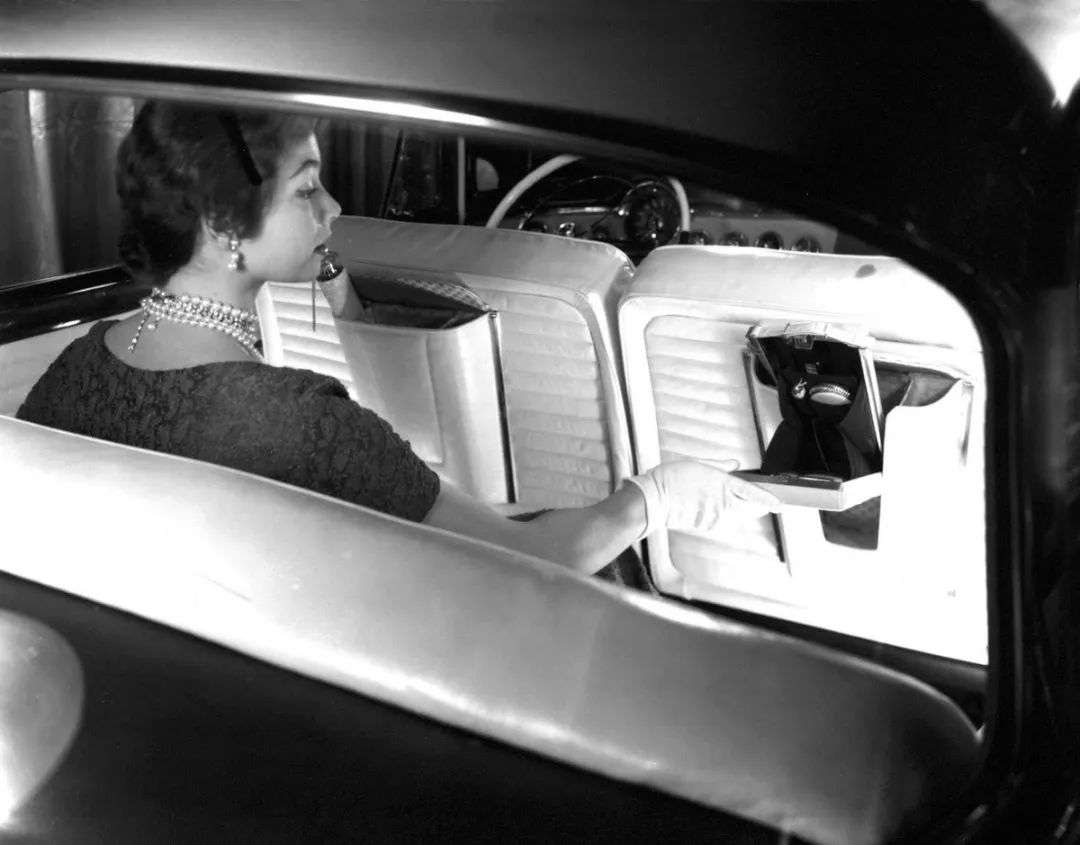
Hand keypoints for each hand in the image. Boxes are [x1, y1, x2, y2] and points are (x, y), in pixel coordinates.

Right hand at [625, 459, 780, 538]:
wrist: (654, 500)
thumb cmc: (671, 479)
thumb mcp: (698, 463)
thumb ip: (720, 465)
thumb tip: (735, 465)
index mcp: (721, 484)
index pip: (753, 494)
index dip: (768, 499)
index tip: (780, 503)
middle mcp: (722, 503)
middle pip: (751, 509)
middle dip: (759, 506)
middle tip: (764, 503)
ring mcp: (715, 518)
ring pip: (739, 518)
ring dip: (744, 512)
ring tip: (742, 504)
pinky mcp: (707, 527)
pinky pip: (726, 523)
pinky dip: (730, 517)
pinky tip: (722, 510)